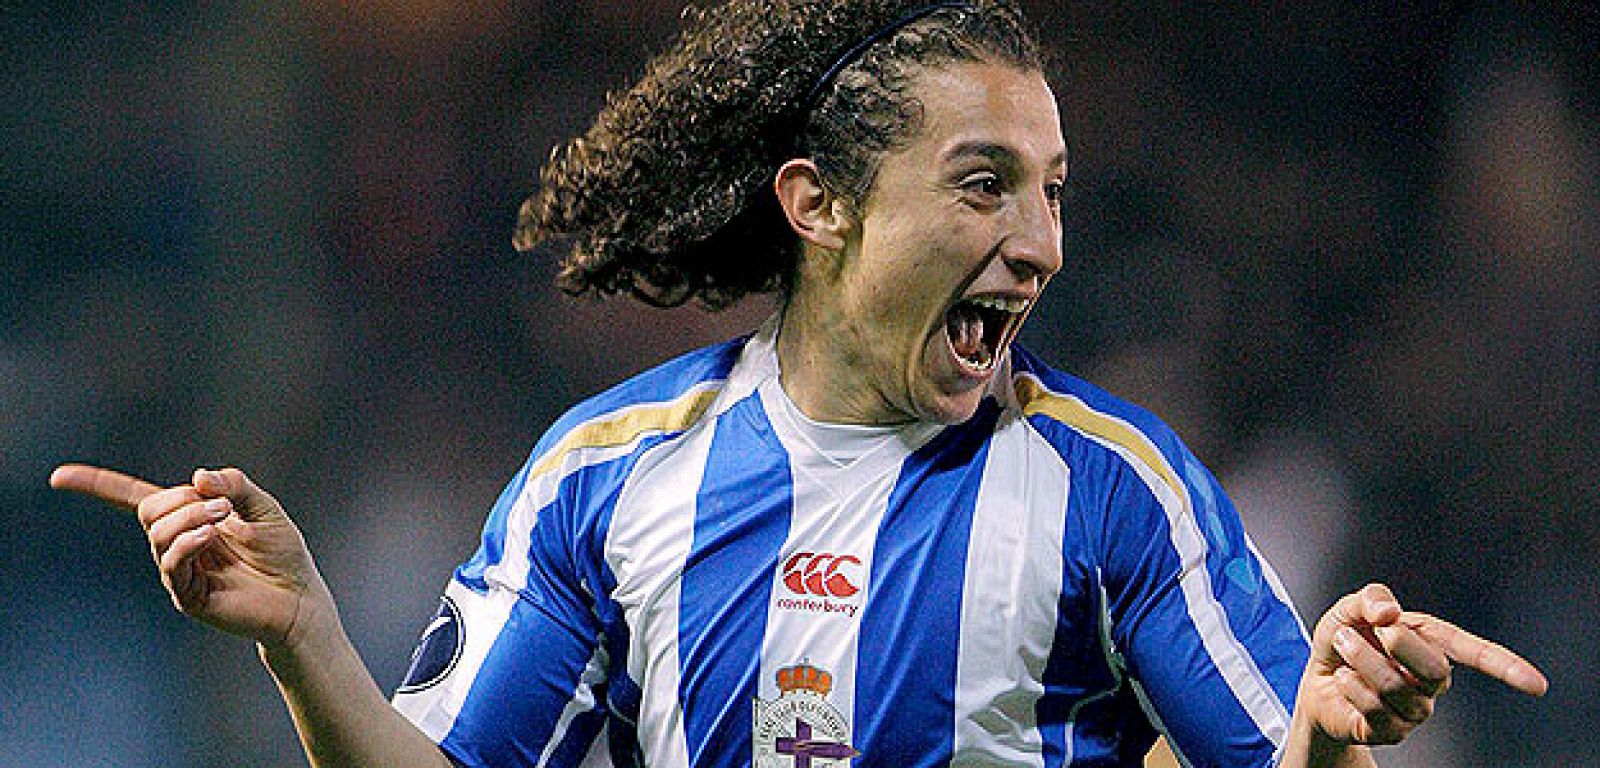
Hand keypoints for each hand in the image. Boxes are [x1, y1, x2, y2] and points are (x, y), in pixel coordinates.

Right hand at [50, 464, 333, 650]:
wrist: (298, 597)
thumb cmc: (282, 552)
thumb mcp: (263, 507)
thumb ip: (234, 485)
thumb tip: (197, 478)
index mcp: (189, 519)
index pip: (134, 499)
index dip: (98, 485)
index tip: (59, 477)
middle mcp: (177, 545)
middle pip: (149, 511)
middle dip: (182, 500)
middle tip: (222, 506)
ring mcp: (179, 571)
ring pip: (158, 533)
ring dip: (190, 516)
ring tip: (224, 518)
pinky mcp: (187, 596)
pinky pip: (172, 562)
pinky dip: (188, 541)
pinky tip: (212, 535)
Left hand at [1298, 583, 1547, 747]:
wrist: (1317, 678)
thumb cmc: (1345, 640)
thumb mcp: (1350, 609)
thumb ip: (1369, 599)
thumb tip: (1388, 613)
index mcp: (1432, 644)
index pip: (1475, 654)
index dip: (1506, 667)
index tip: (1537, 685)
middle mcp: (1431, 681)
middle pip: (1436, 670)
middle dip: (1400, 644)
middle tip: (1373, 629)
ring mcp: (1414, 709)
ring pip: (1397, 687)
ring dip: (1362, 660)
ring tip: (1343, 647)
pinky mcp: (1390, 731)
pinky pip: (1376, 710)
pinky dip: (1352, 686)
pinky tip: (1343, 678)